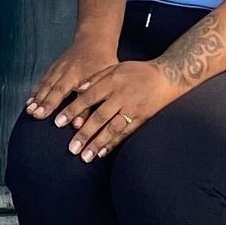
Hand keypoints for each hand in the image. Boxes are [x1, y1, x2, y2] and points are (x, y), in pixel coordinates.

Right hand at [25, 32, 121, 123]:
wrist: (94, 39)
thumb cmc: (102, 61)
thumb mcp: (103, 80)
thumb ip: (89, 103)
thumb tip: (78, 124)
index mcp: (76, 73)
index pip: (60, 90)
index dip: (50, 103)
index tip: (41, 115)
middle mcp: (64, 70)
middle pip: (50, 88)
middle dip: (40, 102)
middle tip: (32, 114)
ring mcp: (57, 67)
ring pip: (45, 84)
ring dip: (36, 97)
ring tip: (29, 110)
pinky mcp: (54, 67)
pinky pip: (44, 79)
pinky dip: (37, 90)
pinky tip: (31, 100)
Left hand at [52, 59, 177, 162]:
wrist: (167, 76)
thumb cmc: (138, 72)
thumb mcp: (116, 67)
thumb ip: (96, 78)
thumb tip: (78, 89)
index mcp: (112, 82)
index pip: (88, 98)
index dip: (73, 110)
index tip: (59, 123)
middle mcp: (121, 96)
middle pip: (99, 117)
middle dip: (84, 134)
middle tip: (71, 148)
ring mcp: (132, 109)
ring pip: (112, 128)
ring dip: (98, 143)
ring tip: (85, 157)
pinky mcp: (141, 118)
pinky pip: (126, 133)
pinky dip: (113, 144)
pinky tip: (102, 153)